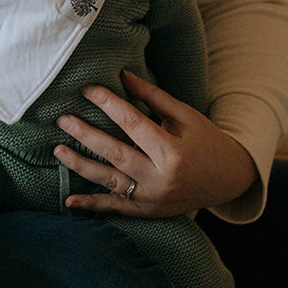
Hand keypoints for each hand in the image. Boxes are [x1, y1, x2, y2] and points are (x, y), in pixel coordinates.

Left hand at [53, 69, 257, 217]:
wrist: (229, 181)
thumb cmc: (206, 141)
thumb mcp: (185, 116)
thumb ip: (153, 97)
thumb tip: (122, 75)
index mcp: (173, 151)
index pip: (133, 123)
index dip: (108, 103)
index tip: (87, 89)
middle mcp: (161, 178)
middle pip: (116, 153)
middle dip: (86, 135)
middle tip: (63, 119)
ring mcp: (152, 199)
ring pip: (110, 181)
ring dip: (81, 166)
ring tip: (58, 150)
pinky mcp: (147, 211)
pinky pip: (115, 208)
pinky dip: (91, 205)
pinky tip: (69, 200)